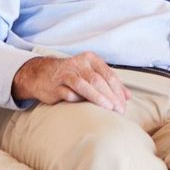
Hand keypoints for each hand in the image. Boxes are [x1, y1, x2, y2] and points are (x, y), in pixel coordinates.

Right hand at [11, 53, 130, 111]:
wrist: (41, 74)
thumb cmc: (73, 75)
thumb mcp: (91, 74)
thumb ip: (109, 83)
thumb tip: (128, 96)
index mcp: (90, 59)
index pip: (108, 75)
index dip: (118, 89)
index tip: (124, 103)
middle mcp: (78, 64)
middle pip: (98, 80)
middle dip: (111, 96)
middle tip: (119, 109)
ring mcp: (65, 74)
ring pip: (84, 85)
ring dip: (98, 98)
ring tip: (109, 108)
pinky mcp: (54, 86)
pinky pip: (68, 93)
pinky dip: (77, 99)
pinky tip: (86, 107)